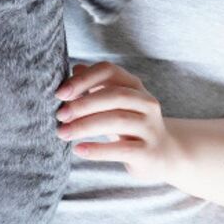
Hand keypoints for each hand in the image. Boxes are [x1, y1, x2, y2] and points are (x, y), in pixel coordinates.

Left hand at [54, 61, 181, 180]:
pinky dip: (98, 149)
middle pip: (114, 95)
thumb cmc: (131, 127)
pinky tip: (79, 150)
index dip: (83, 79)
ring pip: (117, 120)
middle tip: (60, 115)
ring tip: (63, 133)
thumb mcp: (115, 105)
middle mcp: (146, 103)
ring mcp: (150, 128)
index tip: (60, 94)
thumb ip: (96, 87)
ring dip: (85, 126)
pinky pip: (121, 149)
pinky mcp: (149, 152)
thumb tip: (75, 68)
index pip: (109, 71)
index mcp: (135, 87)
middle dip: (83, 104)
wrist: (164, 154)